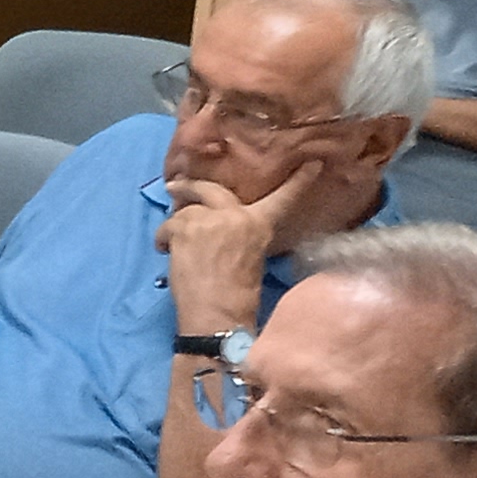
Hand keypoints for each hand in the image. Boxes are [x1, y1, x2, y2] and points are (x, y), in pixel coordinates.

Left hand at [163, 161, 308, 322]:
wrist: (216, 314)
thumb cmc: (236, 296)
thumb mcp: (249, 258)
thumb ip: (239, 235)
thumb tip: (216, 225)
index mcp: (259, 225)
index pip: (283, 199)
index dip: (298, 181)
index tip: (312, 163)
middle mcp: (236, 216)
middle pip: (211, 189)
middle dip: (191, 186)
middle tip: (176, 186)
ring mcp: (209, 219)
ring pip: (184, 210)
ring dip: (176, 226)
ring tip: (174, 245)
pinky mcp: (184, 228)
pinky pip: (168, 225)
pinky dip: (164, 238)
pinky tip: (166, 251)